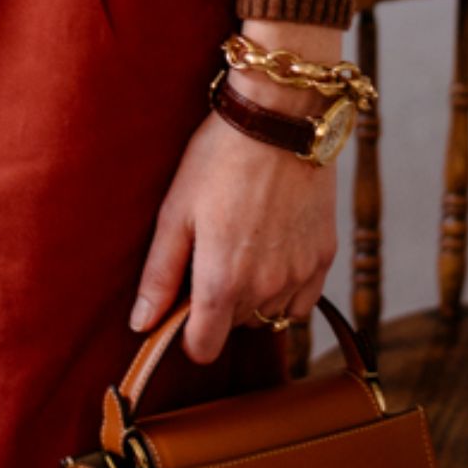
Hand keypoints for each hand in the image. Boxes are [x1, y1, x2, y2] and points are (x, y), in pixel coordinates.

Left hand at [129, 16, 343, 364]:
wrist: (278, 119)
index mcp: (222, 282)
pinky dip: (286, 287)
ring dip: (252, 296)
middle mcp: (265, 289)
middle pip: (234, 326)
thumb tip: (142, 325)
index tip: (182, 305)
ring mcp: (300, 275)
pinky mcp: (325, 257)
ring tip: (241, 244)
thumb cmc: (217, 159)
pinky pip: (303, 299)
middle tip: (210, 250)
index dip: (187, 334)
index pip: (203, 348)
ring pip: (269, 314)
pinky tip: (272, 248)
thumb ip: (159, 275)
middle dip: (218, 303)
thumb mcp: (175, 211)